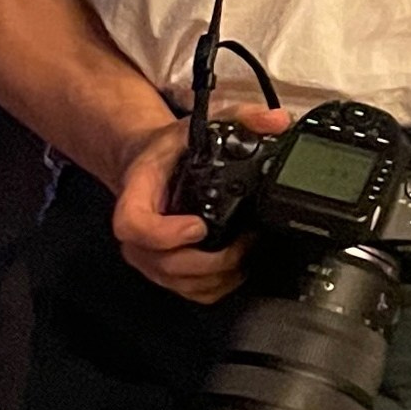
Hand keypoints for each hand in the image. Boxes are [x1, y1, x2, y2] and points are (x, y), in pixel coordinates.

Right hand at [110, 108, 291, 303]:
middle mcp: (137, 233)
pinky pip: (187, 291)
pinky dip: (215, 285)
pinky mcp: (163, 270)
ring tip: (246, 251)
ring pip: (177, 283)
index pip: (133, 224)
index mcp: (137, 193)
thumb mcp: (199, 125)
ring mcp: (148, 255)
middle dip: (210, 260)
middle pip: (163, 263)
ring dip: (217, 275)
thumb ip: (240, 117)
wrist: (146, 165)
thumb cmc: (169, 150)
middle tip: (244, 242)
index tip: (198, 226)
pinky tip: (237, 266)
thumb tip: (277, 121)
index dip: (165, 233)